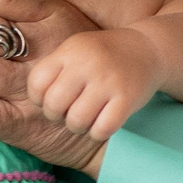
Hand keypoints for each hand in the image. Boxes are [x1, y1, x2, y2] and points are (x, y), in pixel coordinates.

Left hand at [27, 27, 160, 139]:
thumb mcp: (75, 51)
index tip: (51, 100)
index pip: (36, 83)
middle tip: (68, 113)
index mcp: (69, 52)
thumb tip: (33, 100)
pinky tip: (102, 124)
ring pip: (76, 120)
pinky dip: (98, 132)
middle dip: (57, 116)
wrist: (148, 49)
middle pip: (54, 105)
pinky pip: (102, 128)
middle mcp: (87, 64)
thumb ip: (54, 70)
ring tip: (85, 119)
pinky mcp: (127, 98)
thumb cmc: (103, 56)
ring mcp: (108, 81)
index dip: (39, 99)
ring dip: (78, 127)